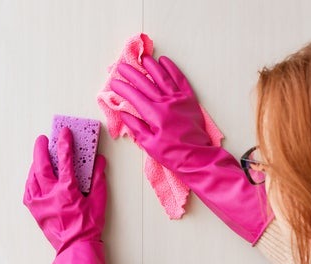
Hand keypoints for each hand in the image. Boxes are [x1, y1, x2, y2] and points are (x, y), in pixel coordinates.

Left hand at [23, 127, 106, 252]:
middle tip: (43, 139)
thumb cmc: (89, 225)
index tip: (65, 132)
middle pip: (42, 165)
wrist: (75, 247)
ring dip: (35, 164)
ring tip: (39, 157)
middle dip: (41, 149)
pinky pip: (28, 191)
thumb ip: (98, 178)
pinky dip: (31, 181)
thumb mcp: (99, 200)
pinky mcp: (35, 210)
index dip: (65, 143)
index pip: (66, 160)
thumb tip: (99, 161)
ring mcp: (40, 202)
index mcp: (67, 190)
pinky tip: (34, 177)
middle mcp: (50, 194)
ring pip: (32, 177)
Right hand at [111, 56, 272, 243]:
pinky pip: (180, 80)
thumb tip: (124, 114)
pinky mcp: (190, 100)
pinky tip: (165, 62)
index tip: (113, 83)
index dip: (122, 88)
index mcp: (154, 114)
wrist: (197, 157)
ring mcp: (179, 100)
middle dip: (132, 73)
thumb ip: (136, 127)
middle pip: (146, 83)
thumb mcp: (149, 145)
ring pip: (163, 77)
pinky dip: (172, 69)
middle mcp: (166, 103)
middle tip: (121, 66)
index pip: (134, 96)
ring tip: (143, 59)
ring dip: (152, 66)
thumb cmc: (172, 154)